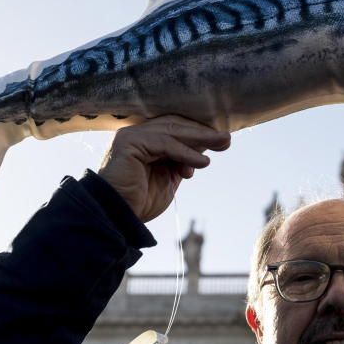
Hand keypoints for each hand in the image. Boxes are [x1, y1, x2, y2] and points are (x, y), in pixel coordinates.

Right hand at [98, 116, 230, 221]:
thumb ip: (181, 163)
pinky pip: (164, 143)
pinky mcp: (129, 143)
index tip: (220, 139)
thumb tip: (203, 152)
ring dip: (200, 138)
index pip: (174, 128)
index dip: (198, 132)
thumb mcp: (168, 178)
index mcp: (144, 140)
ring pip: (172, 131)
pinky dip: (186, 152)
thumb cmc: (139, 202)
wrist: (117, 217)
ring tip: (223, 144)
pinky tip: (202, 162)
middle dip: (203, 132)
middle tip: (227, 138)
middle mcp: (136, 134)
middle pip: (175, 125)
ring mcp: (131, 136)